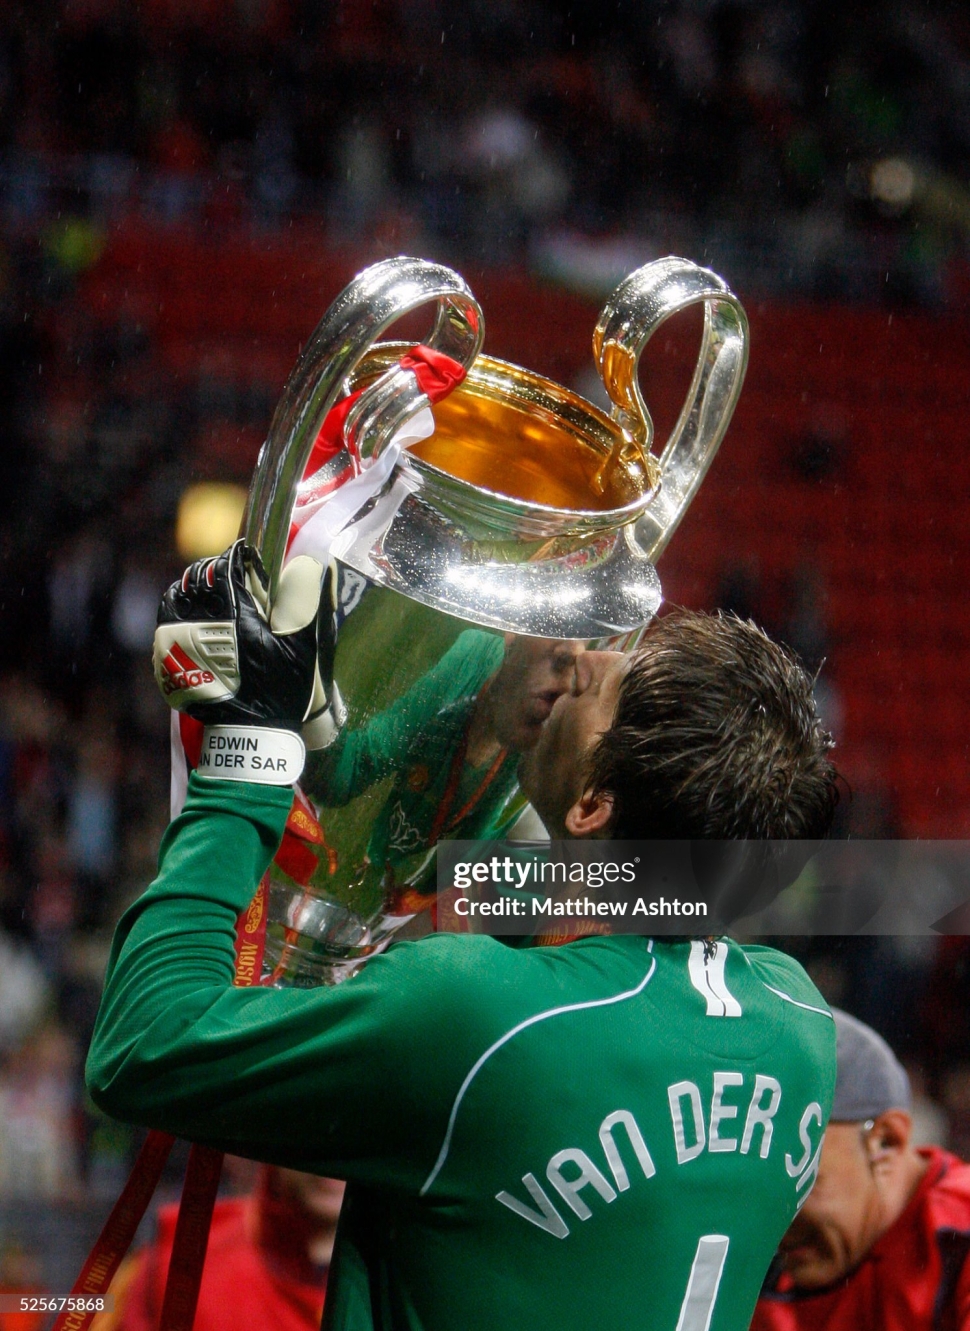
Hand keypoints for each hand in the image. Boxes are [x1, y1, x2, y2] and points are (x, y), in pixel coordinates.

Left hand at [154, 541, 322, 783]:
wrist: (248, 735)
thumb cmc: (279, 689)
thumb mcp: (302, 647)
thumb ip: (305, 600)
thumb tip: (308, 562)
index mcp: (233, 616)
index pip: (226, 566)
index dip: (239, 557)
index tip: (250, 560)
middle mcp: (198, 624)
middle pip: (198, 577)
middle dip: (216, 572)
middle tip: (233, 580)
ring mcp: (176, 643)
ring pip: (175, 596)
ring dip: (194, 591)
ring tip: (212, 600)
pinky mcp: (165, 660)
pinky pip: (166, 622)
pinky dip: (179, 614)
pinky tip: (197, 624)